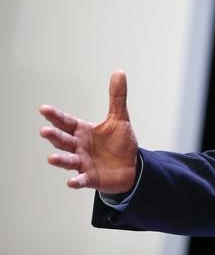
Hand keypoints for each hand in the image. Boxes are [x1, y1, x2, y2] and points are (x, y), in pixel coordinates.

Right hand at [39, 70, 138, 192]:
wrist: (131, 167)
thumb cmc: (120, 143)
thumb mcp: (120, 118)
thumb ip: (117, 97)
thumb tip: (119, 72)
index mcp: (83, 131)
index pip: (67, 122)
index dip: (56, 116)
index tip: (43, 109)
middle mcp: (79, 147)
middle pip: (64, 141)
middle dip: (54, 136)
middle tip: (44, 131)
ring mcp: (83, 163)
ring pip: (69, 161)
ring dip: (60, 160)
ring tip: (51, 158)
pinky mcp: (91, 178)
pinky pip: (82, 180)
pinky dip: (77, 181)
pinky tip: (71, 182)